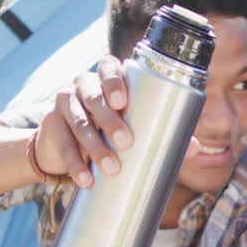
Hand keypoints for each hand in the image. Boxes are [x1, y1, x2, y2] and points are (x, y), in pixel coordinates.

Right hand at [34, 55, 198, 187]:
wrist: (66, 145)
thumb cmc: (109, 130)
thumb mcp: (133, 127)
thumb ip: (163, 133)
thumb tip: (195, 148)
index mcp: (107, 79)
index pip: (108, 67)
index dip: (114, 80)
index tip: (123, 102)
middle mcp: (83, 85)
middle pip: (93, 96)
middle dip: (109, 119)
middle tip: (126, 143)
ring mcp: (64, 103)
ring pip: (78, 121)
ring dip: (94, 146)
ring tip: (110, 169)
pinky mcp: (50, 125)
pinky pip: (63, 144)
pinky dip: (75, 164)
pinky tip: (85, 179)